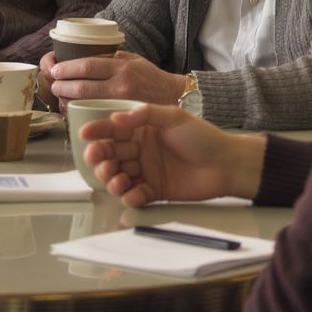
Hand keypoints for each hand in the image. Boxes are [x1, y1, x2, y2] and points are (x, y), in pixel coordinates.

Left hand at [47, 51, 187, 105]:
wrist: (176, 97)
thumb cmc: (151, 77)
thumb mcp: (133, 60)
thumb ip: (110, 59)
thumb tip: (82, 58)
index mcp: (122, 67)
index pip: (87, 66)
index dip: (67, 68)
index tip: (55, 69)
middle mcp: (122, 85)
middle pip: (82, 87)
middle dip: (62, 86)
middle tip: (53, 84)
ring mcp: (123, 104)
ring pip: (86, 104)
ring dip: (67, 101)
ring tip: (59, 96)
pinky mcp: (124, 119)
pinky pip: (96, 116)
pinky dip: (80, 113)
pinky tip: (73, 110)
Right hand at [79, 104, 266, 206]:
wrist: (227, 164)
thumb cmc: (202, 136)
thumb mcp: (173, 117)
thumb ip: (144, 115)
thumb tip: (116, 118)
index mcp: (141, 129)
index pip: (113, 129)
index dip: (97, 131)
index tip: (85, 134)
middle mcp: (140, 149)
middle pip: (111, 154)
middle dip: (100, 158)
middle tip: (100, 161)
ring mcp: (146, 171)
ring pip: (118, 176)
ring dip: (112, 179)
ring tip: (117, 180)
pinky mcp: (155, 191)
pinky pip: (135, 194)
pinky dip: (130, 196)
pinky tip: (133, 193)